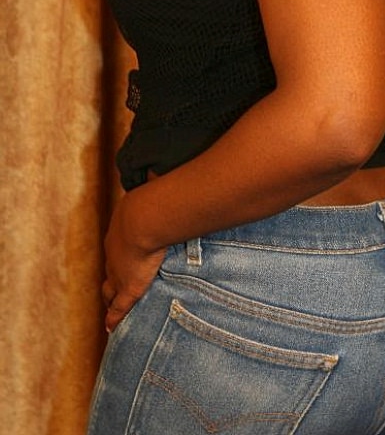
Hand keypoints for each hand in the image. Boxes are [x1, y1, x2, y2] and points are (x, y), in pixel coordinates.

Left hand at [101, 189, 166, 332]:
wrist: (144, 218)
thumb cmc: (152, 202)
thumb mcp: (154, 191)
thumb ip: (158, 183)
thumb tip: (165, 165)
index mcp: (120, 231)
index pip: (117, 247)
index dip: (120, 254)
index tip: (125, 256)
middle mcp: (115, 252)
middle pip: (110, 269)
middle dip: (112, 277)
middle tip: (114, 285)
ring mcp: (119, 271)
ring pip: (111, 289)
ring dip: (112, 297)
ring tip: (113, 306)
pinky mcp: (128, 288)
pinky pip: (119, 307)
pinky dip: (115, 317)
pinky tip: (112, 327)